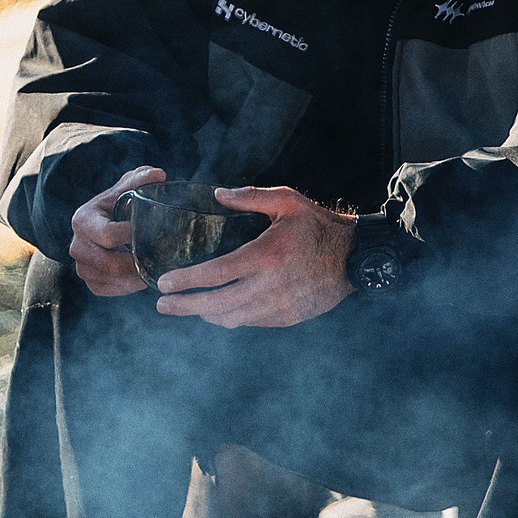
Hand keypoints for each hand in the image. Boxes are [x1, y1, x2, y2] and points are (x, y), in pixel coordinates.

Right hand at [69, 165, 164, 296]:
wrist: (102, 223)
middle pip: (109, 264)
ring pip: (111, 279)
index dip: (133, 236)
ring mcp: (81, 266)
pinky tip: (142, 276)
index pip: (108, 235)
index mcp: (83, 220)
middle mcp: (76, 246)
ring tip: (155, 267)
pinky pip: (109, 290)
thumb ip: (141, 180)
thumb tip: (159, 175)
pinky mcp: (89, 281)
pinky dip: (128, 286)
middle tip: (162, 258)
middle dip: (138, 262)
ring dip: (136, 276)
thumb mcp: (126, 188)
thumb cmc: (116, 204)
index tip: (154, 234)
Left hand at [154, 185, 355, 328]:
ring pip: (231, 319)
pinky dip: (230, 317)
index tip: (164, 282)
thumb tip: (217, 195)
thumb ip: (250, 197)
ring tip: (186, 307)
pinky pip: (249, 322)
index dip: (187, 281)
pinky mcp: (286, 318)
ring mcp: (278, 306)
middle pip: (216, 304)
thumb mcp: (288, 201)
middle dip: (184, 306)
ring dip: (204, 314)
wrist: (355, 259)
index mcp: (266, 256)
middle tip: (162, 304)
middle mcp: (270, 286)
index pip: (217, 274)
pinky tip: (217, 310)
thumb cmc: (318, 226)